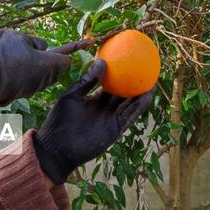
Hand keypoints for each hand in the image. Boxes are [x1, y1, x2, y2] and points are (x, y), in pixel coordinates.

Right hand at [0, 29, 91, 106]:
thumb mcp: (19, 38)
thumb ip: (35, 42)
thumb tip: (42, 47)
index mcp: (47, 64)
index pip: (68, 58)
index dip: (76, 47)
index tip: (90, 41)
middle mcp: (42, 80)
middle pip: (55, 69)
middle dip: (52, 59)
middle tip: (38, 49)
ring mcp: (29, 89)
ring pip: (40, 76)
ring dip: (36, 67)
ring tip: (18, 56)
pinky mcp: (15, 95)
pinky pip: (25, 83)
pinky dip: (23, 75)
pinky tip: (8, 68)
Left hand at [33, 59, 153, 183]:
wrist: (57, 147)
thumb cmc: (59, 120)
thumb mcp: (71, 96)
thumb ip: (86, 80)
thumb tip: (101, 62)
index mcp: (94, 99)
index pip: (109, 85)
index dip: (117, 75)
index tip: (124, 63)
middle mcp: (105, 108)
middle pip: (123, 94)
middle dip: (133, 84)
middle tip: (144, 70)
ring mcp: (111, 119)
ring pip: (130, 104)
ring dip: (141, 94)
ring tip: (152, 81)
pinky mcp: (116, 129)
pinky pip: (130, 116)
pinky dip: (139, 107)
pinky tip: (147, 96)